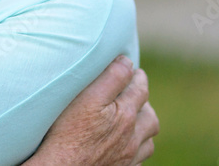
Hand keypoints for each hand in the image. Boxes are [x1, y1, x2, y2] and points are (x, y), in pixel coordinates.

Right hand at [29, 58, 157, 164]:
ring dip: (143, 128)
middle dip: (144, 102)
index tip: (131, 69)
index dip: (136, 75)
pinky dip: (134, 150)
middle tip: (132, 93)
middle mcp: (132, 138)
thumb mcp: (88, 98)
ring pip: (148, 142)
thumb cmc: (68, 134)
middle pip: (150, 116)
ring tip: (131, 120)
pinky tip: (122, 144)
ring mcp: (128, 158)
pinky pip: (138, 161)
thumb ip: (112, 77)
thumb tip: (127, 62)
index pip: (140, 88)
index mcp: (126, 115)